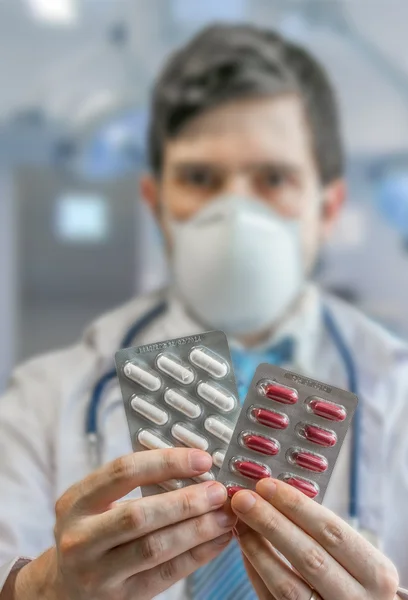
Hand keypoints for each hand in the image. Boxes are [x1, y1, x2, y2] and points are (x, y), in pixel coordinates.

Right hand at [12, 449, 234, 599]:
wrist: (64, 587)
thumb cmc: (91, 530)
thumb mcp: (95, 501)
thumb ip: (132, 481)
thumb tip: (193, 462)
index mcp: (76, 502)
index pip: (123, 472)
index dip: (166, 462)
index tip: (201, 459)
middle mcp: (81, 538)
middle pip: (139, 514)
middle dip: (185, 501)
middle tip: (218, 490)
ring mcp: (99, 573)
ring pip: (155, 548)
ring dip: (197, 529)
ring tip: (225, 515)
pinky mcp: (122, 598)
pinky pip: (166, 575)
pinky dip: (197, 555)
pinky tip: (219, 540)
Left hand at [231, 478, 398, 599]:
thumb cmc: (356, 578)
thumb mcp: (356, 556)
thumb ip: (324, 532)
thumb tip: (277, 494)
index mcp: (376, 574)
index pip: (332, 533)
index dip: (297, 507)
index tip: (267, 485)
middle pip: (308, 557)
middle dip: (271, 522)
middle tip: (243, 498)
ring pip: (287, 585)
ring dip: (258, 548)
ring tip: (240, 521)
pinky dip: (256, 571)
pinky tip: (245, 546)